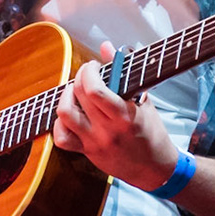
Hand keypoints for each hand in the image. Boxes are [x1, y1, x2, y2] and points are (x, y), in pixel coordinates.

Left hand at [52, 41, 181, 192]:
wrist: (153, 169)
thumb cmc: (151, 131)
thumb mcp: (143, 100)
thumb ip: (123, 72)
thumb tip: (106, 46)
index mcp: (124, 116)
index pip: (95, 89)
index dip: (89, 71)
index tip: (94, 66)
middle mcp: (106, 130)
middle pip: (79, 95)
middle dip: (80, 76)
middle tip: (87, 73)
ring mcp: (94, 142)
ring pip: (65, 114)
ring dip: (67, 96)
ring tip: (76, 91)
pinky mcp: (86, 152)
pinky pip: (62, 138)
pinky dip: (60, 123)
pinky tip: (71, 114)